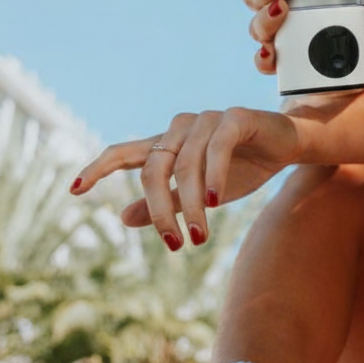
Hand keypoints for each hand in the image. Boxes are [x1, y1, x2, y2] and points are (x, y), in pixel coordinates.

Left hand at [69, 107, 300, 250]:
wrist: (288, 146)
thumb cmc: (243, 168)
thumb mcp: (200, 195)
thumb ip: (164, 203)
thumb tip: (122, 217)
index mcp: (167, 145)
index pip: (123, 153)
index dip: (97, 169)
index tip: (74, 190)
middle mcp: (180, 128)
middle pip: (153, 168)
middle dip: (160, 210)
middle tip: (173, 245)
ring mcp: (207, 120)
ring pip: (186, 164)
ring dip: (191, 204)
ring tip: (199, 236)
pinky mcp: (235, 118)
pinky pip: (217, 147)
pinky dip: (215, 175)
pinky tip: (216, 200)